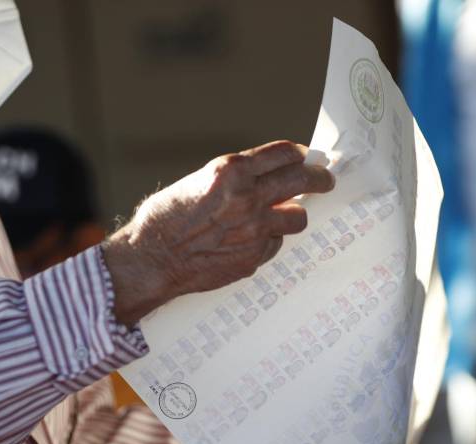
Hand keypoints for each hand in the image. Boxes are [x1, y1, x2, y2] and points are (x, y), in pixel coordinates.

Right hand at [103, 141, 334, 324]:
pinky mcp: (254, 257)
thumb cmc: (165, 219)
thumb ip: (234, 180)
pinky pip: (275, 244)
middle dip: (320, 178)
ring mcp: (254, 230)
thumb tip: (263, 180)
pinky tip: (249, 242)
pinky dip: (267, 241)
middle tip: (324, 180)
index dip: (299, 154)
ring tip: (283, 216)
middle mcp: (247, 197)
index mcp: (231, 171)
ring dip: (292, 214)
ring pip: (297, 217)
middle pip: (302, 180)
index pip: (283, 153)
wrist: (151, 258)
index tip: (306, 157)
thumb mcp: (199, 182)